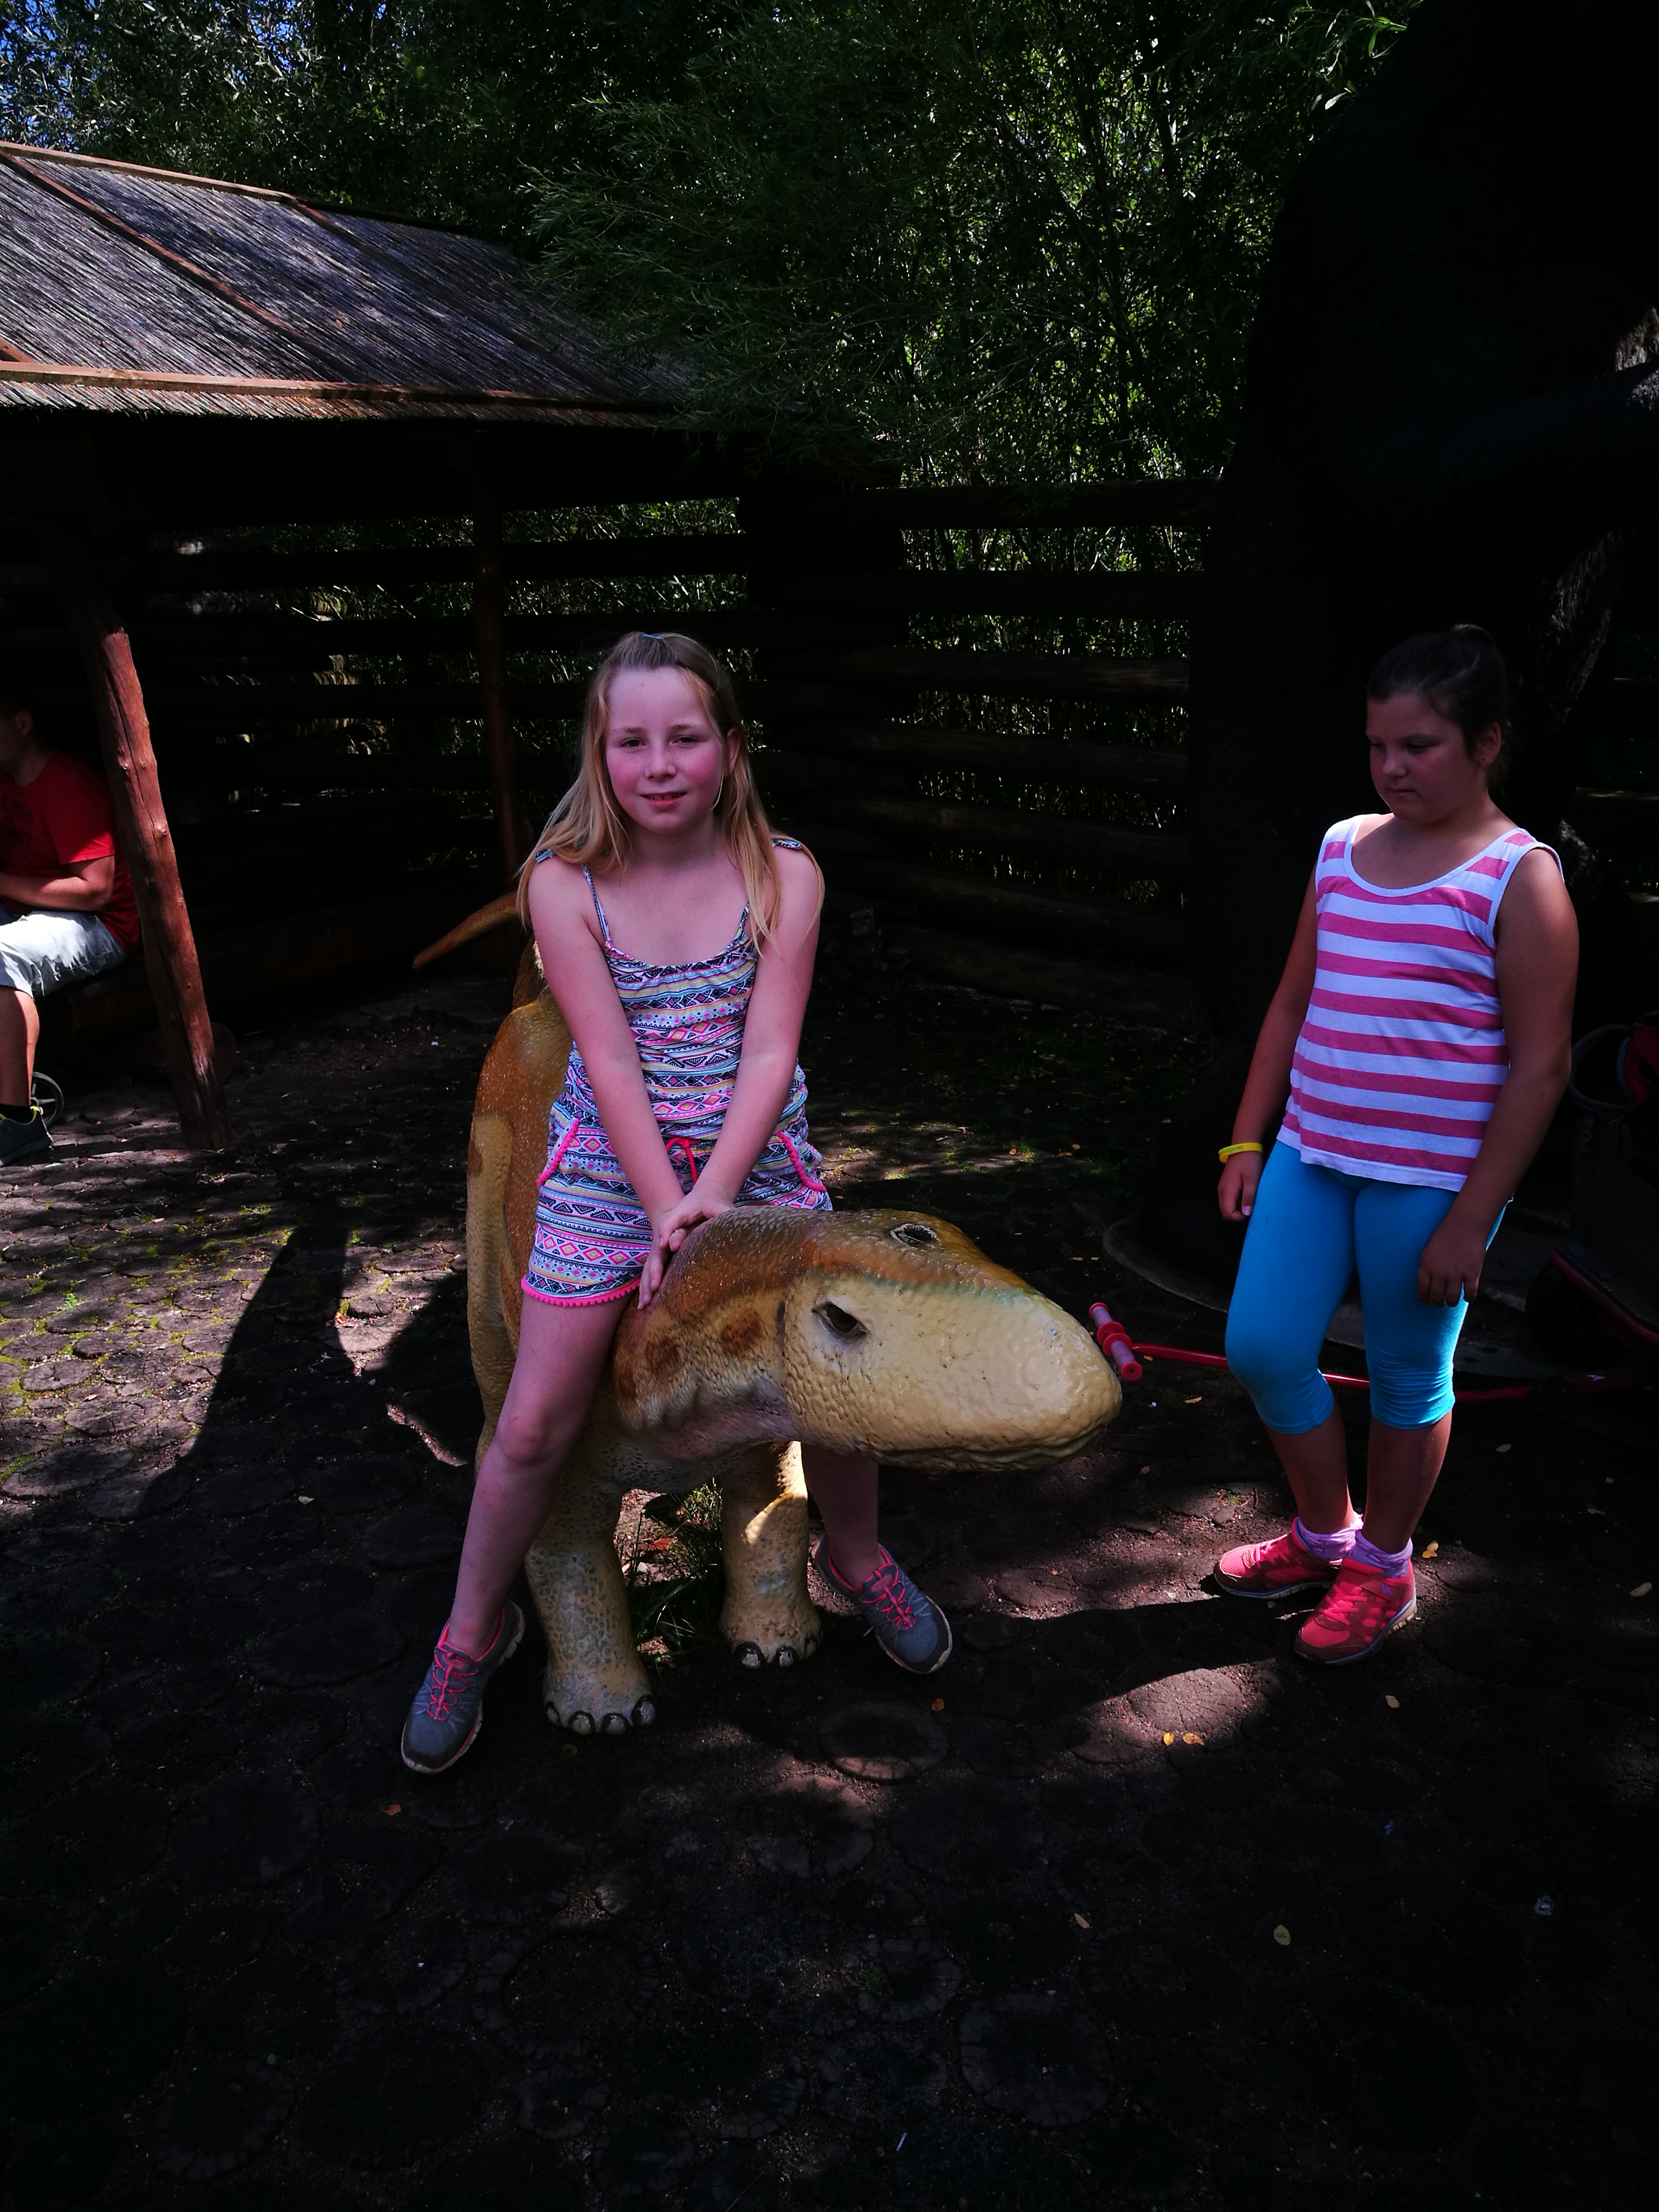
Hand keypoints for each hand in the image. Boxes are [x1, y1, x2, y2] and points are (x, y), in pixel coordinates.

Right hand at [638, 1185, 736, 1306]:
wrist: (704, 1197)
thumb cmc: (711, 1203)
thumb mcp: (717, 1205)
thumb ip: (722, 1213)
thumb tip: (727, 1221)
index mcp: (674, 1222)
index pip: (663, 1241)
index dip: (660, 1259)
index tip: (659, 1273)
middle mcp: (666, 1235)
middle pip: (653, 1258)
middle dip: (651, 1276)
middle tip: (651, 1294)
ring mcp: (665, 1245)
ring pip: (651, 1266)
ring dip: (646, 1286)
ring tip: (644, 1306)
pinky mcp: (668, 1252)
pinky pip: (657, 1270)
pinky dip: (651, 1285)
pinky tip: (648, 1303)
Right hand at [1217, 1149, 1263, 1221]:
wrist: (1244, 1146)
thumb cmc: (1249, 1163)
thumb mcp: (1252, 1180)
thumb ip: (1249, 1198)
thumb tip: (1247, 1214)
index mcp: (1227, 1192)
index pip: (1228, 1214)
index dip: (1240, 1217)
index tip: (1251, 1209)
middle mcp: (1221, 1192)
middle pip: (1226, 1212)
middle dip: (1238, 1214)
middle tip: (1251, 1206)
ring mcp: (1222, 1188)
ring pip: (1227, 1206)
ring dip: (1238, 1208)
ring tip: (1250, 1199)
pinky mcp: (1225, 1184)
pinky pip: (1228, 1199)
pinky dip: (1236, 1201)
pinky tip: (1246, 1194)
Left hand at [1417, 1214, 1488, 1306]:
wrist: (1465, 1224)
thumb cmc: (1446, 1234)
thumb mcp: (1428, 1248)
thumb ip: (1424, 1264)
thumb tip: (1421, 1277)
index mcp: (1427, 1266)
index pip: (1423, 1289)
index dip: (1424, 1299)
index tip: (1426, 1303)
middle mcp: (1440, 1273)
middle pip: (1437, 1296)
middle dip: (1438, 1302)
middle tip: (1440, 1303)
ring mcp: (1457, 1274)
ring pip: (1452, 1298)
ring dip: (1451, 1302)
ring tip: (1452, 1301)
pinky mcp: (1472, 1274)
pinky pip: (1470, 1293)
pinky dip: (1468, 1298)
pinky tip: (1467, 1297)